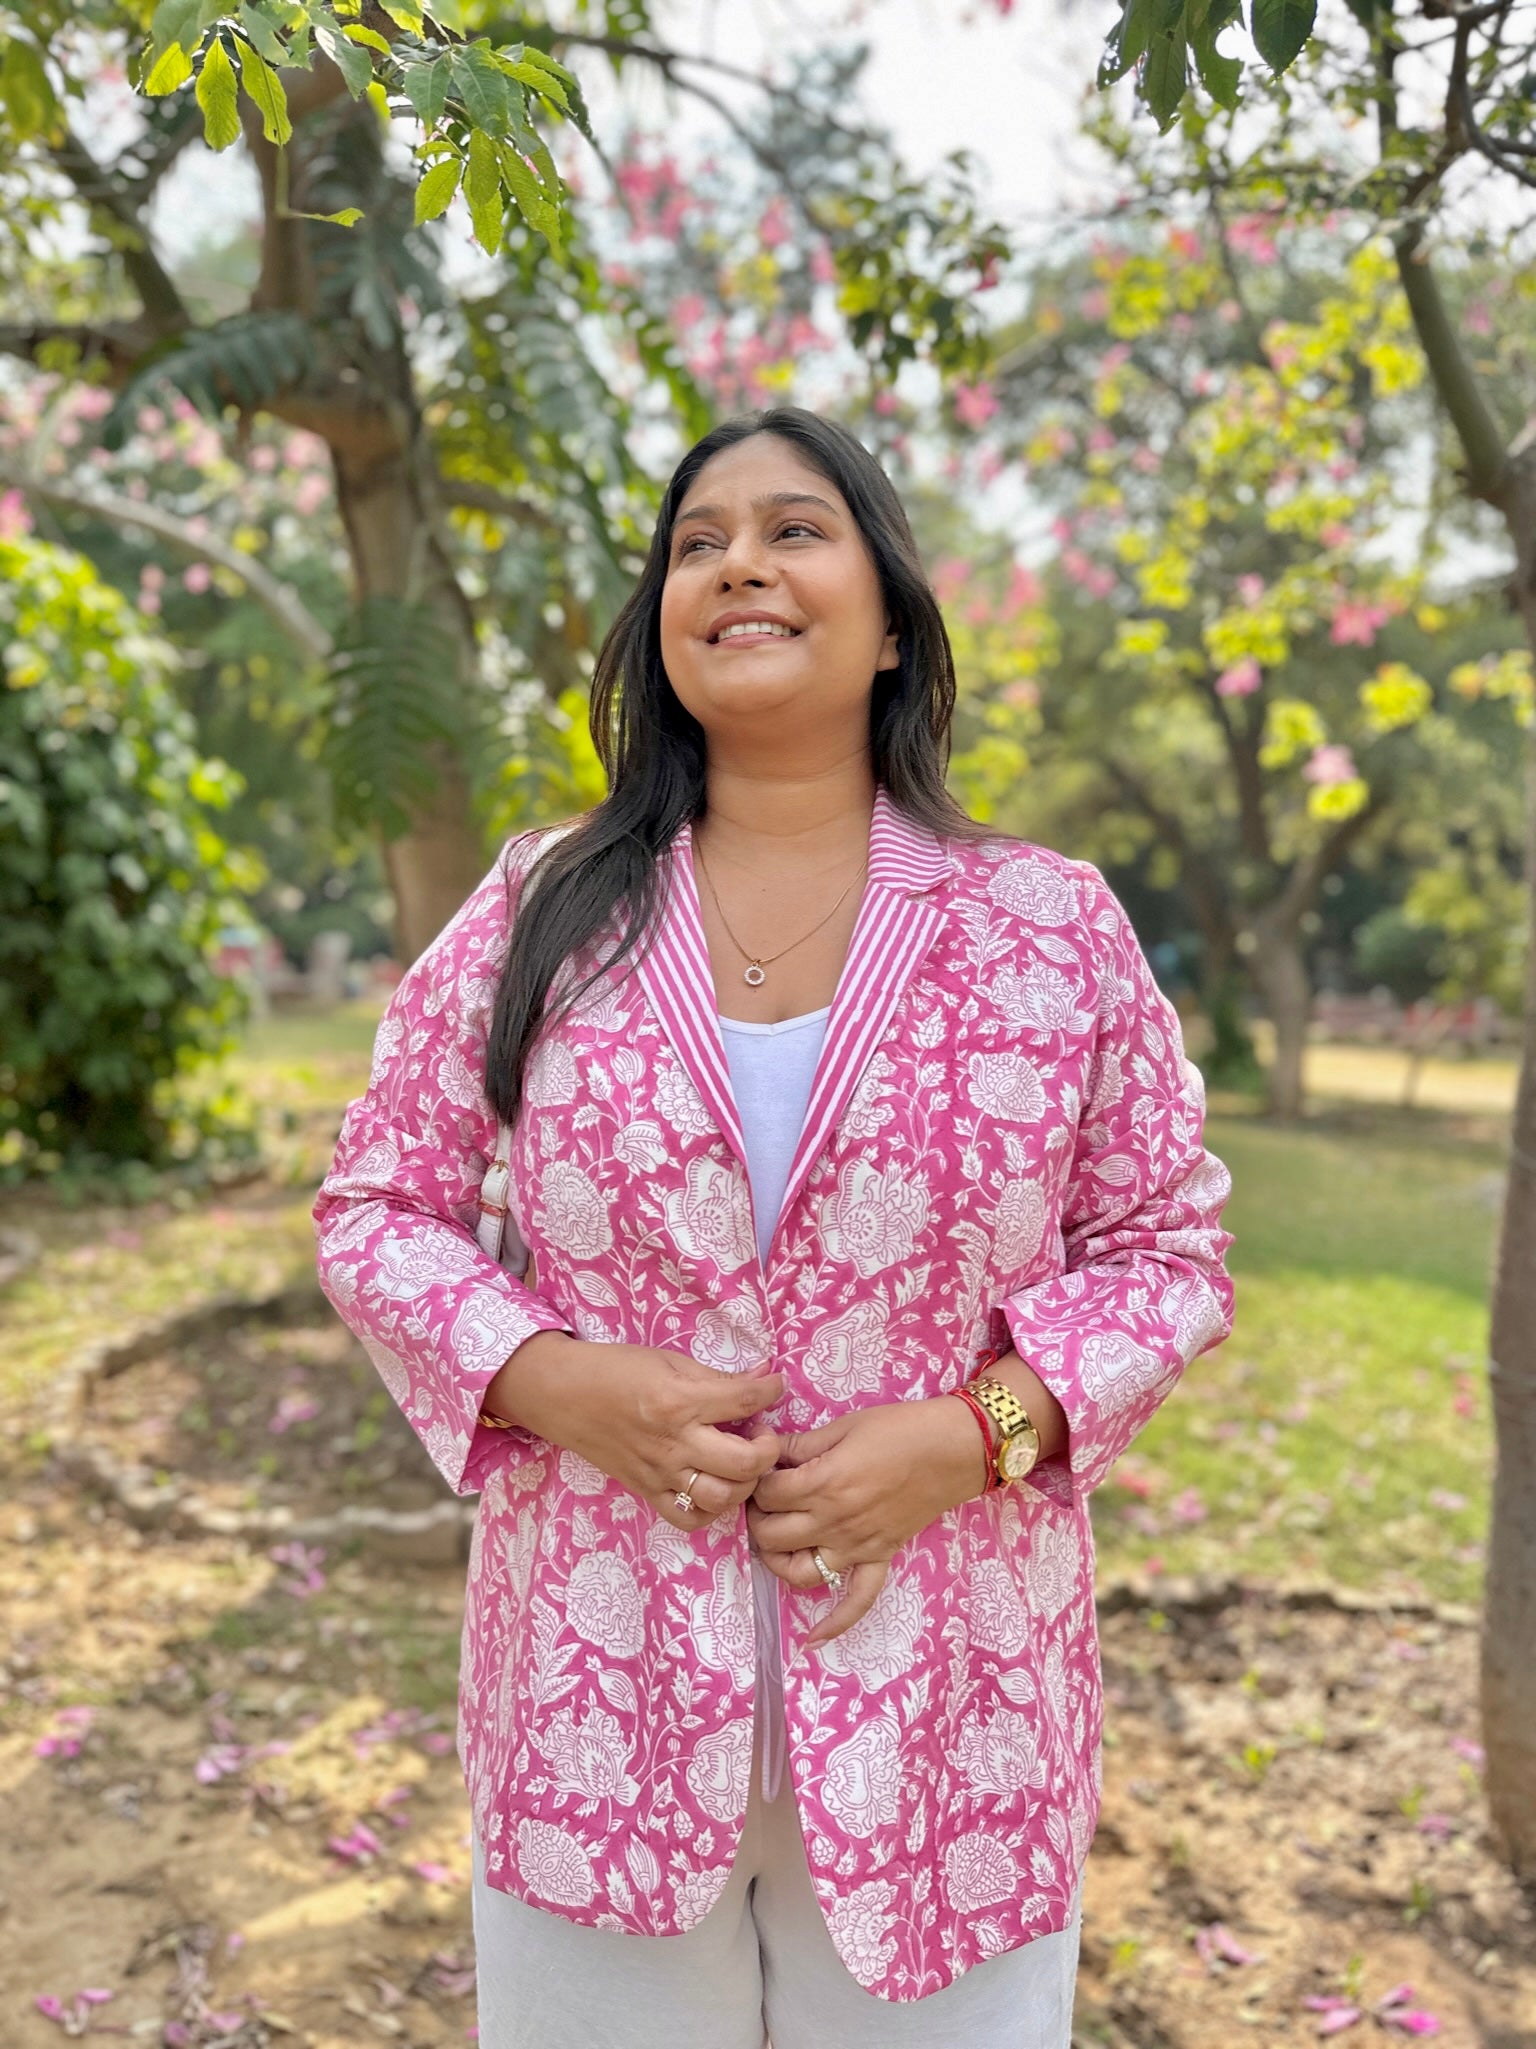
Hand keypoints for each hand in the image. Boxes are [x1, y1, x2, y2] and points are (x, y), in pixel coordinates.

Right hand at [482, 1332, 784, 1530]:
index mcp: (679, 1401)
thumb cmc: (618, 1369)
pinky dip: (711, 1510)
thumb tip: (764, 1377)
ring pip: (721, 1498)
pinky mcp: (647, 1492)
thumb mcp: (670, 1361)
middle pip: (745, 1463)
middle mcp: (673, 1442)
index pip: (744, 1401)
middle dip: (768, 1450)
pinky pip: (688, 1518)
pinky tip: (716, 1487)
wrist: (565, 1395)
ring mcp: (660, 1473)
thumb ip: (718, 1377)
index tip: (775, 1385)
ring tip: (743, 1463)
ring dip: (745, 1484)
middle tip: (763, 1435)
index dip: (771, 1390)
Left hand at [746, 1398, 984, 1647]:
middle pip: (771, 1535)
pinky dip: (834, 1623)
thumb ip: (802, 1444)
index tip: (763, 1469)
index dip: (757, 1479)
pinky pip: (857, 1601)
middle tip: (764, 1500)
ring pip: (800, 1573)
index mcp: (823, 1484)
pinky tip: (813, 1639)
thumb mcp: (843, 1427)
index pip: (767, 1493)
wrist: (952, 1449)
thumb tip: (766, 1446)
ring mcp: (856, 1547)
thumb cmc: (899, 1430)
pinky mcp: (879, 1559)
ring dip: (778, 1562)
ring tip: (775, 1542)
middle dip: (758, 1516)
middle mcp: (834, 1522)